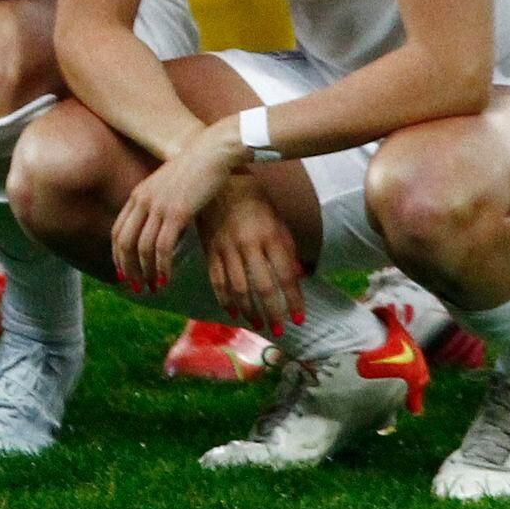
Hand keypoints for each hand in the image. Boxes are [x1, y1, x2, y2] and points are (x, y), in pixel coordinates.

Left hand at [111, 123, 240, 296]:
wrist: (211, 152)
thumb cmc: (195, 170)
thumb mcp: (168, 186)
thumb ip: (158, 205)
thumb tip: (158, 229)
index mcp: (138, 194)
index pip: (117, 231)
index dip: (118, 256)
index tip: (124, 273)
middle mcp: (143, 200)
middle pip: (124, 243)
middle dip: (127, 269)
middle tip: (135, 288)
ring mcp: (158, 206)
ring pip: (142, 248)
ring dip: (145, 273)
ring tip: (152, 288)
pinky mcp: (177, 212)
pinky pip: (162, 247)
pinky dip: (161, 267)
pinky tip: (165, 279)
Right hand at [203, 177, 303, 330]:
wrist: (220, 178)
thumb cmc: (254, 199)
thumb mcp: (276, 219)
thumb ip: (287, 248)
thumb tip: (299, 276)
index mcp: (270, 235)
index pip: (286, 276)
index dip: (293, 300)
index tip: (299, 319)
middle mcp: (249, 244)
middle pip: (263, 287)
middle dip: (273, 313)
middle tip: (279, 330)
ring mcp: (227, 247)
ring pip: (239, 288)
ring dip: (249, 311)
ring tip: (258, 325)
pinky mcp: (210, 249)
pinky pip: (217, 280)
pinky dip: (224, 300)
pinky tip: (233, 312)